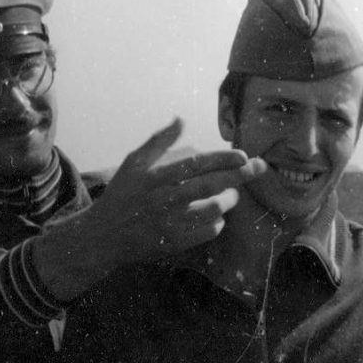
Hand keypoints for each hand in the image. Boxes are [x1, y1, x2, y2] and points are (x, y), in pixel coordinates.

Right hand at [33, 118, 266, 299]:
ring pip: (212, 210)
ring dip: (229, 200)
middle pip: (211, 185)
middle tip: (258, 168)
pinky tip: (216, 217)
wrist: (104, 236)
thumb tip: (181, 119)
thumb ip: (158, 141)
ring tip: (232, 194)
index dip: (223, 158)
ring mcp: (170, 223)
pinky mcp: (174, 243)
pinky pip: (206, 232)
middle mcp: (165, 199)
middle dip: (239, 175)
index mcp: (156, 177)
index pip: (197, 164)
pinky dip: (217, 223)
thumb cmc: (121, 196)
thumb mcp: (133, 163)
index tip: (243, 155)